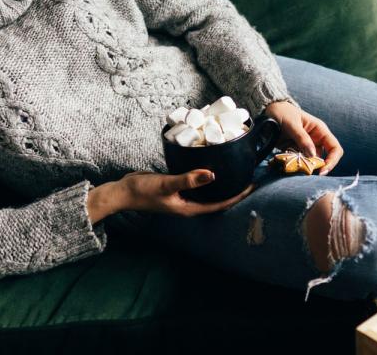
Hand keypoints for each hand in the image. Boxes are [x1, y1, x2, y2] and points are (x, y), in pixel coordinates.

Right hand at [113, 169, 254, 216]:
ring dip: (222, 184)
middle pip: (217, 199)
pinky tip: (214, 168)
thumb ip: (189, 179)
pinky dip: (208, 177)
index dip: (237, 196)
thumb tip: (213, 175)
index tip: (252, 186)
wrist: (124, 191)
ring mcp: (184, 197)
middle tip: (250, 178)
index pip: (220, 204)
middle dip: (234, 191)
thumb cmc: (144, 191)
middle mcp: (190, 204)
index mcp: (190, 209)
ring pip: (209, 192)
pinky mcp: (179, 188)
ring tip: (237, 172)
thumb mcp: (167, 184)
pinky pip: (198, 183)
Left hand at [263, 101, 343, 175]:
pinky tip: (286, 164)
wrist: (268, 111)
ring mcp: (305, 147)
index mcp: (320, 131)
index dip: (332, 161)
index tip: (322, 171)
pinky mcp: (295, 151)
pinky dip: (294, 165)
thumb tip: (312, 155)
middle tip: (305, 172)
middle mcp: (316, 140)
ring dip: (303, 167)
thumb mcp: (292, 124)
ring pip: (310, 163)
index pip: (335, 148)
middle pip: (324, 159)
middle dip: (316, 167)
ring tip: (292, 166)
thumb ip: (302, 138)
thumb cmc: (283, 113)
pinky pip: (298, 162)